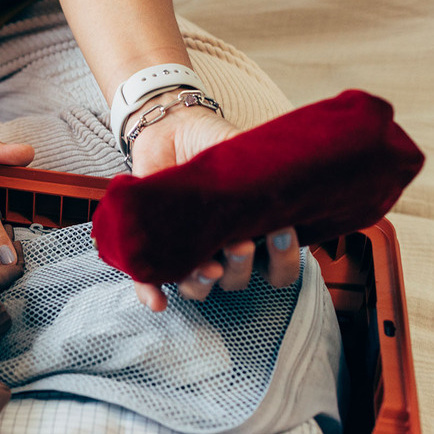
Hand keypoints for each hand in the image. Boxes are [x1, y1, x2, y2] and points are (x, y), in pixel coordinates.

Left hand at [127, 94, 300, 310]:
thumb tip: (282, 179)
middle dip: (241, 266)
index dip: (283, 261)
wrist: (169, 130)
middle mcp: (220, 248)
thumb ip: (260, 168)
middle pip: (236, 281)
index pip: (276, 268)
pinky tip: (158, 302)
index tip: (281, 232)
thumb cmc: (212, 142)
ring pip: (197, 287)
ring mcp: (186, 250)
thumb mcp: (242, 151)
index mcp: (251, 232)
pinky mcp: (153, 246)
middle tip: (240, 243)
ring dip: (203, 282)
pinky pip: (151, 280)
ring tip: (206, 266)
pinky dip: (153, 293)